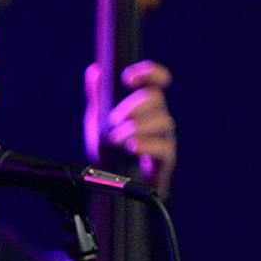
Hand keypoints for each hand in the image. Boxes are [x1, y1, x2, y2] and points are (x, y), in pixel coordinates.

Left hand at [84, 59, 175, 194]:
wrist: (112, 189)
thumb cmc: (110, 154)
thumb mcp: (98, 123)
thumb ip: (97, 98)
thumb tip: (95, 70)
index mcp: (145, 107)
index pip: (159, 81)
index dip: (150, 73)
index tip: (128, 78)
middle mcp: (158, 119)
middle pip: (156, 99)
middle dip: (133, 105)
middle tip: (112, 120)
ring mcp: (164, 139)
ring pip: (163, 121)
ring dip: (136, 127)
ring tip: (116, 139)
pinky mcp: (165, 161)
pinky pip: (164, 148)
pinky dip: (146, 145)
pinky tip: (131, 147)